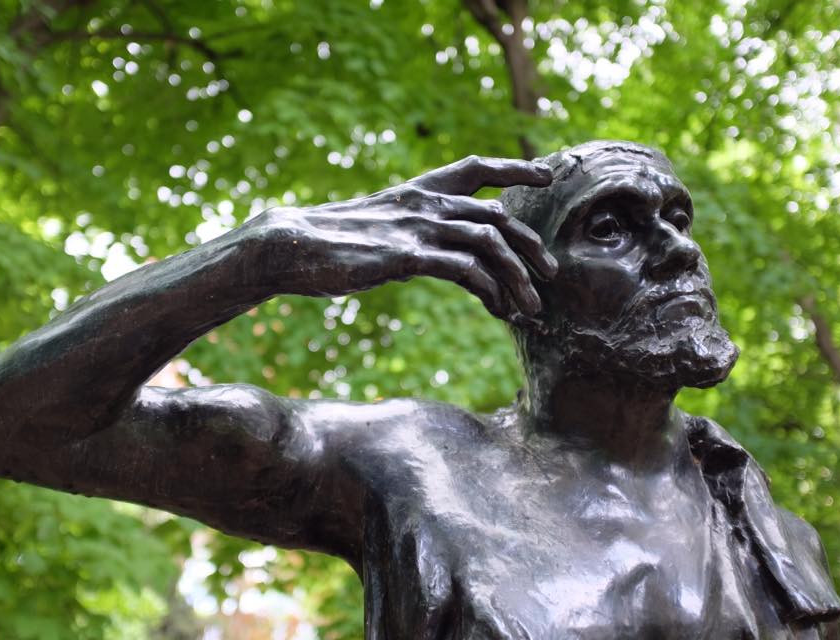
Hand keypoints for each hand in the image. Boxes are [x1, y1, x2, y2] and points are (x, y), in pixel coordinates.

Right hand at [250, 155, 555, 324]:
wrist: (288, 245)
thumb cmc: (327, 242)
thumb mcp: (375, 228)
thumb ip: (407, 233)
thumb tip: (425, 257)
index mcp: (416, 191)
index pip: (474, 167)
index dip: (513, 171)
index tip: (545, 177)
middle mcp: (423, 203)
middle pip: (495, 214)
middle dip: (530, 244)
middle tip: (551, 272)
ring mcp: (416, 228)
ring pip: (489, 242)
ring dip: (518, 276)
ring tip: (532, 307)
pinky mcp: (407, 256)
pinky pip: (465, 270)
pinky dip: (490, 291)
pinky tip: (499, 311)